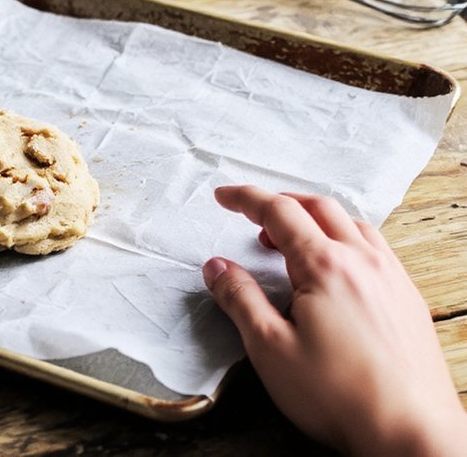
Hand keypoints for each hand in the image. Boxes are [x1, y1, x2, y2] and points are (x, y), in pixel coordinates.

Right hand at [203, 185, 465, 455]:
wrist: (410, 433)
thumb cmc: (341, 396)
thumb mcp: (269, 348)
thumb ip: (240, 299)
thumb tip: (217, 268)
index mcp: (326, 266)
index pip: (279, 212)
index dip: (246, 198)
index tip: (224, 196)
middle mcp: (364, 262)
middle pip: (319, 207)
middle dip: (281, 202)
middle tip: (252, 215)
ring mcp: (392, 278)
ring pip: (352, 224)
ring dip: (316, 219)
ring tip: (291, 240)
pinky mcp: (408, 299)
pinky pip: (376, 248)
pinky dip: (346, 239)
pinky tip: (335, 268)